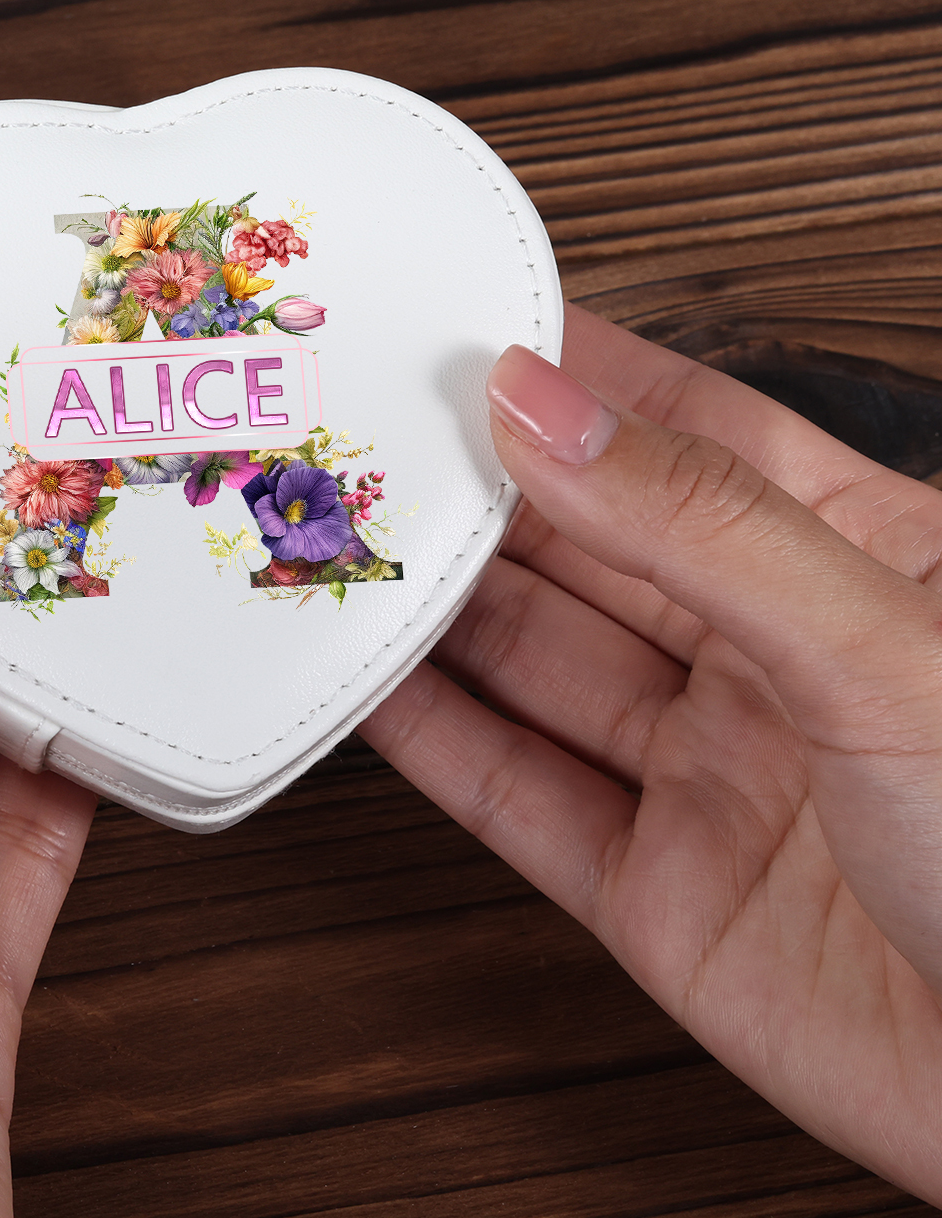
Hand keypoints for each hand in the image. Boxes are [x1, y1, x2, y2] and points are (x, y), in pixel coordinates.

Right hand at [364, 305, 941, 1202]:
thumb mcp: (880, 642)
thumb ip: (699, 522)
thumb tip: (544, 409)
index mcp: (850, 556)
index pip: (681, 425)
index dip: (571, 375)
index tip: (461, 331)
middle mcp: (766, 654)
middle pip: (584, 543)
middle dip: (476, 489)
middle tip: (364, 438)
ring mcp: (705, 772)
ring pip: (534, 661)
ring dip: (437, 605)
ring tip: (337, 542)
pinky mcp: (653, 887)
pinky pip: (516, 790)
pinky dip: (432, 737)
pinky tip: (365, 680)